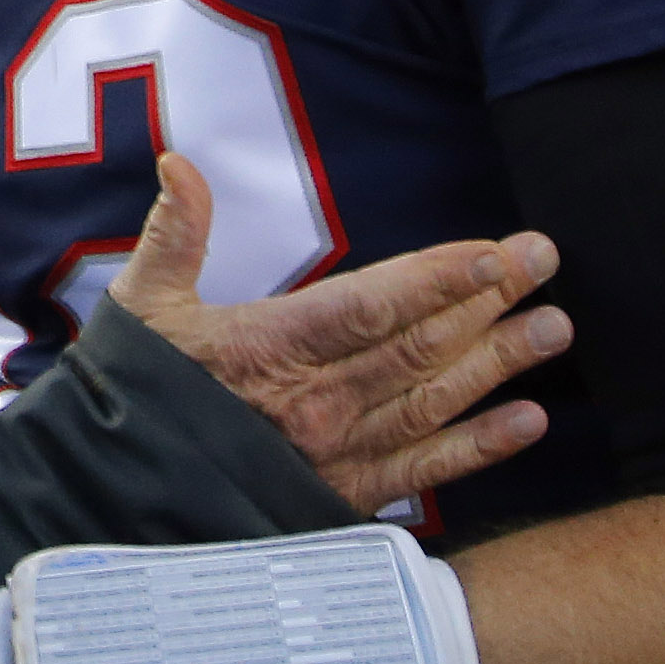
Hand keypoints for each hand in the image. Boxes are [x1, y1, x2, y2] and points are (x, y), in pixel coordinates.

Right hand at [108, 152, 565, 512]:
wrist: (111, 496)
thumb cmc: (129, 393)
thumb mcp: (140, 305)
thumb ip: (172, 234)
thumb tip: (178, 162)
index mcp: (268, 348)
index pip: (370, 306)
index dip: (438, 279)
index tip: (494, 254)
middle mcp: (312, 404)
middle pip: (418, 348)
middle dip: (487, 303)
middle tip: (544, 263)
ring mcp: (332, 457)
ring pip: (431, 403)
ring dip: (498, 365)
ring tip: (553, 329)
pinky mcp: (339, 501)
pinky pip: (422, 473)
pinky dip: (478, 450)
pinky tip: (527, 424)